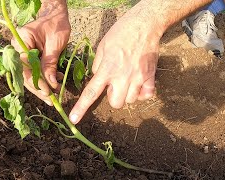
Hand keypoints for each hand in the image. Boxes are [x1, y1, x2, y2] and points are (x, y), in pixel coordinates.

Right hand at [12, 0, 69, 104]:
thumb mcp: (55, 44)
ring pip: (29, 75)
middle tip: (51, 100)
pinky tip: (55, 81)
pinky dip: (44, 78)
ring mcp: (22, 53)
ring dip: (41, 86)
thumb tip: (50, 84)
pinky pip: (34, 70)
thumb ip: (50, 63)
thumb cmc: (56, 24)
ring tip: (54, 95)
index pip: (25, 67)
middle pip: (25, 74)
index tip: (48, 93)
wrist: (56, 15)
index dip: (36, 82)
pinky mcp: (29, 56)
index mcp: (21, 41)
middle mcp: (18, 48)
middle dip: (38, 88)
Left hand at [69, 5, 164, 123]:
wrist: (144, 25)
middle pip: (115, 103)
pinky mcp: (150, 77)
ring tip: (127, 79)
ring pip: (130, 100)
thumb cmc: (121, 33)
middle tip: (114, 84)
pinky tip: (140, 83)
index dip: (81, 108)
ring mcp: (137, 78)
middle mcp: (122, 77)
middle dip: (112, 97)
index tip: (73, 119)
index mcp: (107, 69)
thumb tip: (96, 77)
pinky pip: (146, 95)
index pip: (91, 93)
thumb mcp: (102, 47)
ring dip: (126, 94)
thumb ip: (98, 65)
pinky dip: (142, 93)